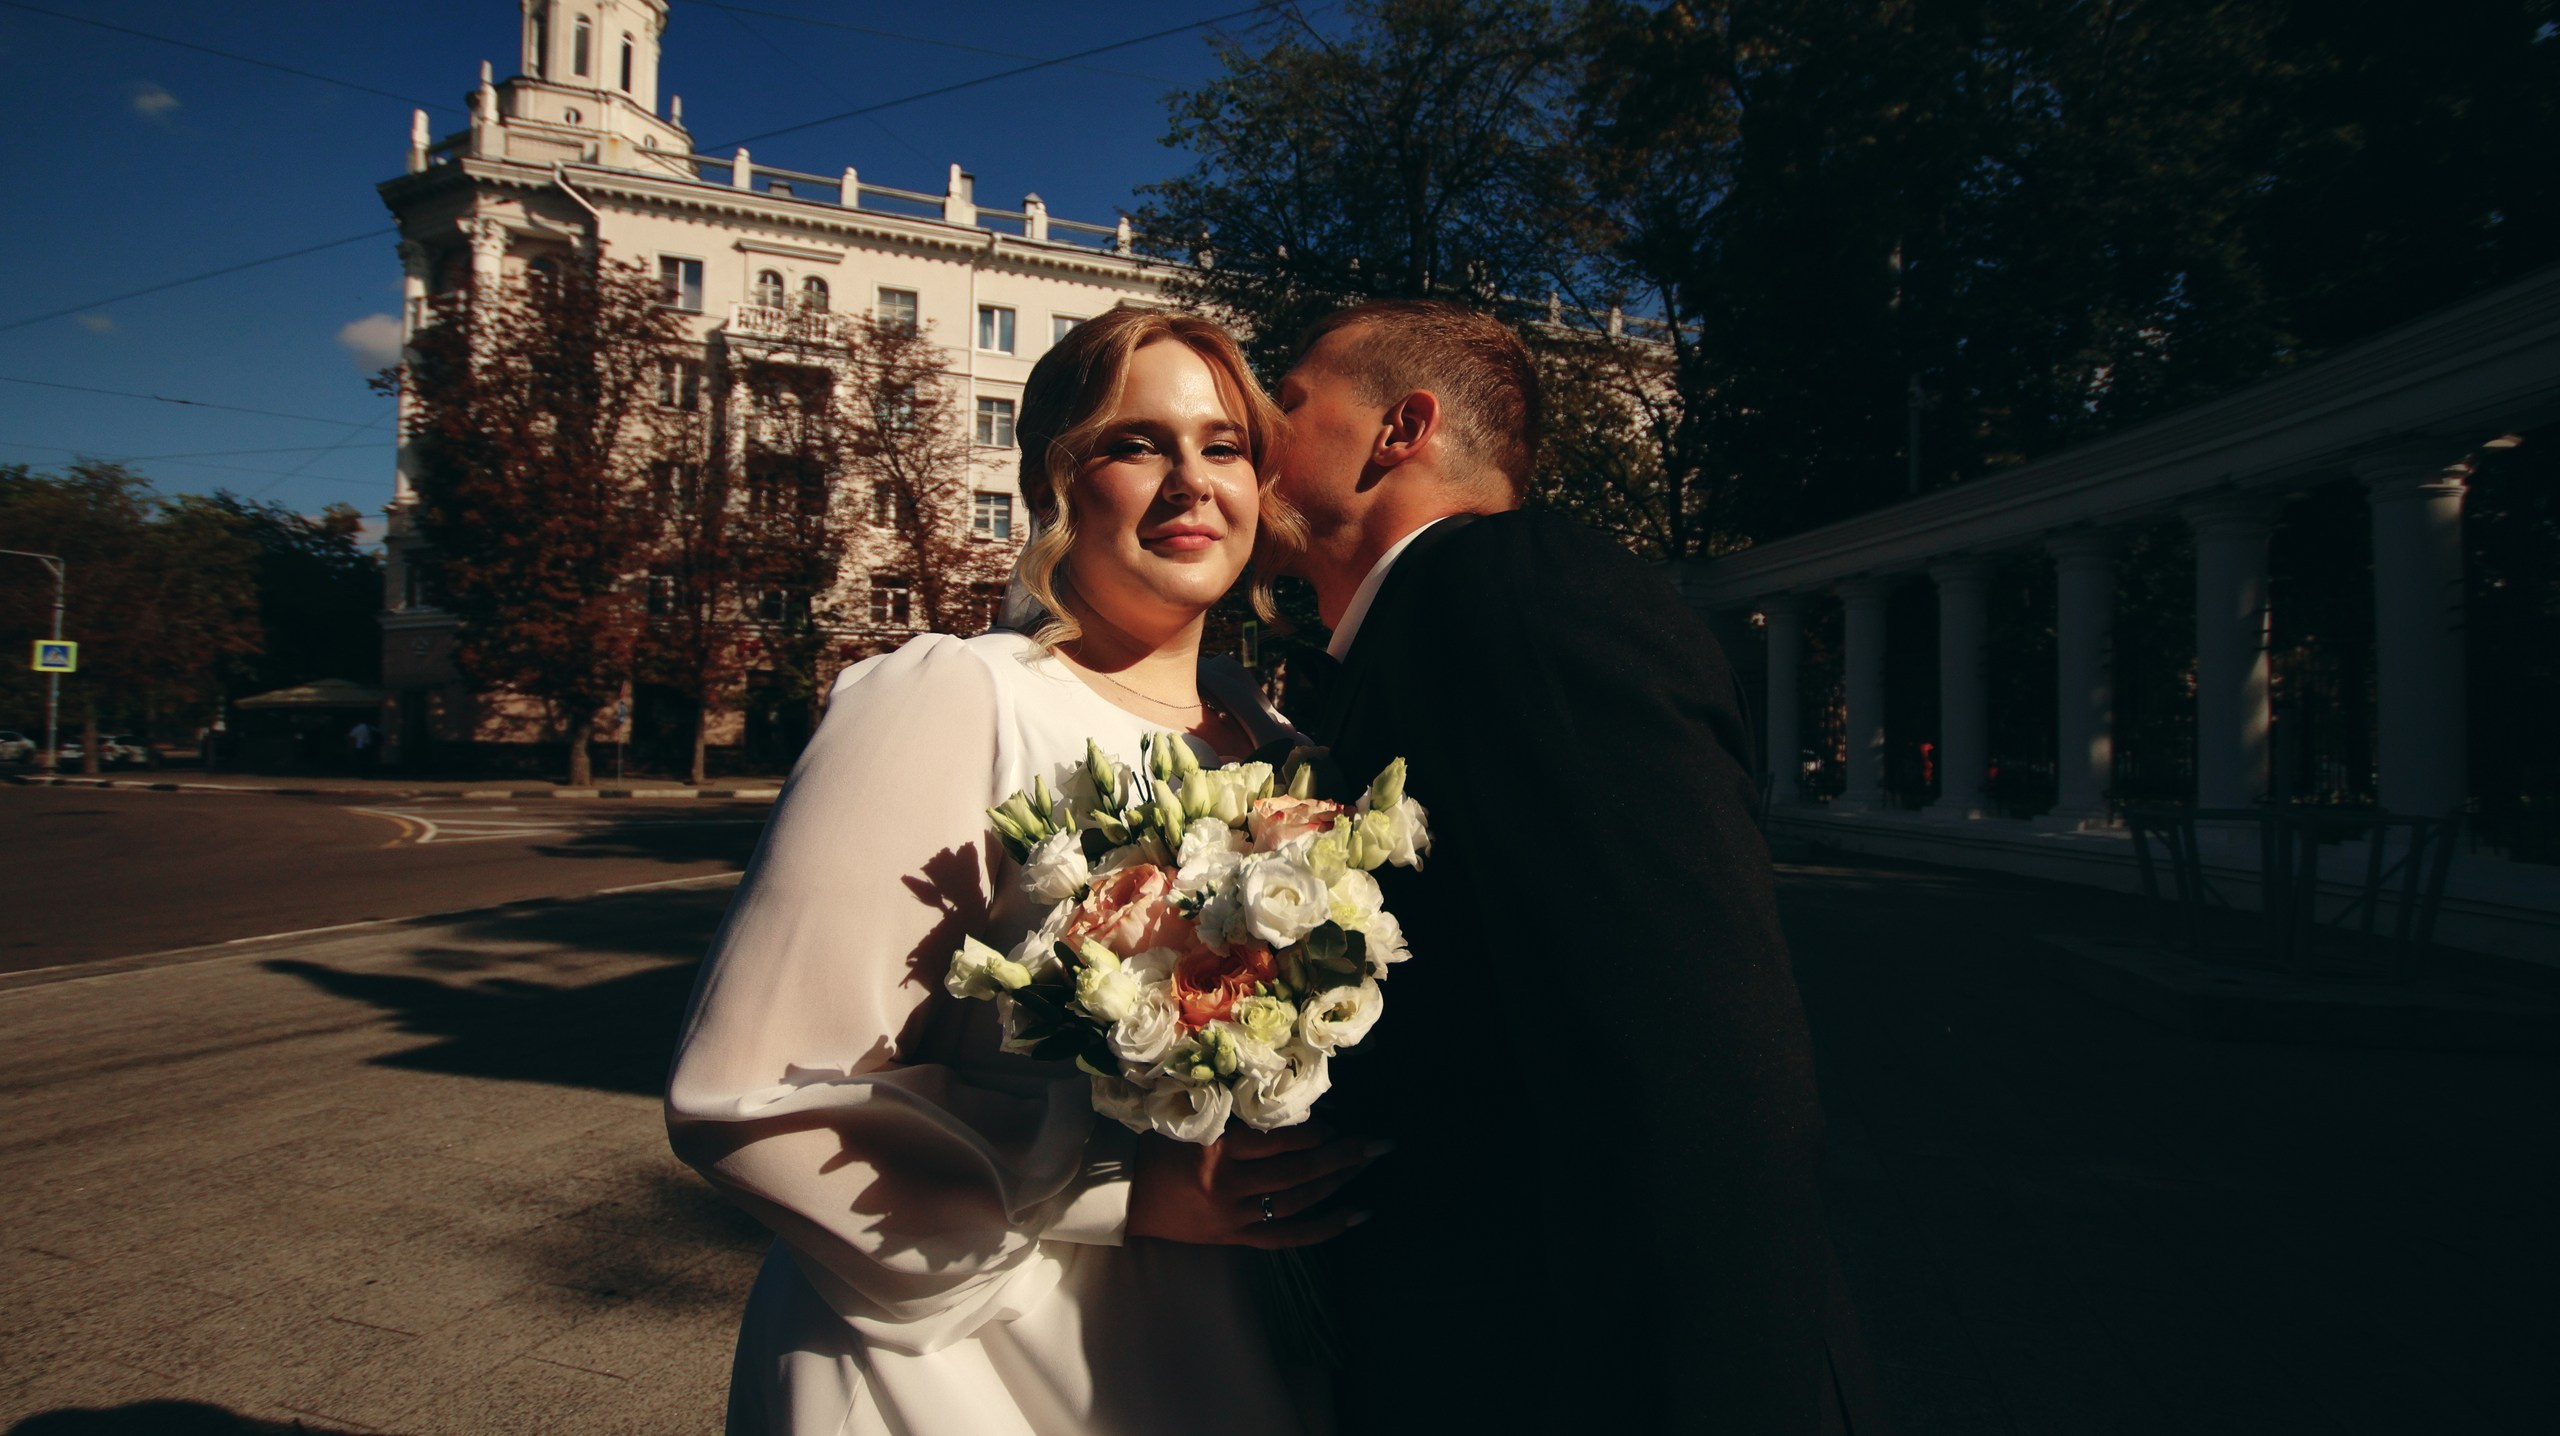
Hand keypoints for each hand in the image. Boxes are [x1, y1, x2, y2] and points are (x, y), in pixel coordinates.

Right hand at [1125, 1123, 1383, 1248]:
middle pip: (1297, 1171)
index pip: (1276, 1140)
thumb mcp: (1190, 1121)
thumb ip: (1234, 1115)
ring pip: (1297, 1202)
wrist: (1121, 1195)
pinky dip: (1323, 1228)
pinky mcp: (1235, 1238)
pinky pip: (1287, 1236)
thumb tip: (1288, 1104)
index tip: (1334, 1123)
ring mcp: (1233, 1216)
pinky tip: (1354, 1216)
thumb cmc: (1154, 1147)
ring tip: (1364, 1167)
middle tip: (1378, 1145)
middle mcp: (1228, 1185)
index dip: (1311, 1132)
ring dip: (1335, 1184)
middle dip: (1342, 1157)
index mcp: (1215, 1150)